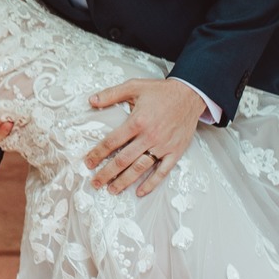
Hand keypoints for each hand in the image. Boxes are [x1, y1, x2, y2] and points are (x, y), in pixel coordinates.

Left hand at [84, 76, 206, 195]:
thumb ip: (111, 94)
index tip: (88, 163)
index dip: (98, 154)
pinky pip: (162, 172)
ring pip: (140, 168)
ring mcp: (163, 146)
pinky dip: (151, 183)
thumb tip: (91, 100)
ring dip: (124, 181)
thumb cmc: (161, 91)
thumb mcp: (134, 86)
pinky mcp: (175, 152)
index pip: (112, 142)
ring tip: (112, 190)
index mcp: (137, 121)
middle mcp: (149, 136)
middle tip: (95, 182)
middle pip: (123, 160)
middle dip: (107, 173)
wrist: (190, 94)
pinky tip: (140, 192)